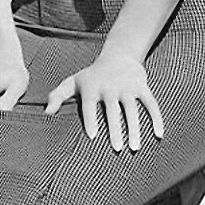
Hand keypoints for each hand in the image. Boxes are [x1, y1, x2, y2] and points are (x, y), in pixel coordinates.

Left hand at [45, 48, 163, 150]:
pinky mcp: (142, 87)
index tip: (93, 136)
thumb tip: (45, 113)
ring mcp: (127, 87)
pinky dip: (156, 118)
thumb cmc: (92, 76)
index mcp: (92, 87)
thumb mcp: (73, 82)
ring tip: (135, 147)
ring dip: (135, 128)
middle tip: (117, 148)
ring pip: (133, 109)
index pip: (90, 105)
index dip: (91, 120)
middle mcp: (109, 86)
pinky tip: (159, 135)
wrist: (119, 55)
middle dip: (116, 128)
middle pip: (113, 110)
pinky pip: (151, 103)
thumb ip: (57, 96)